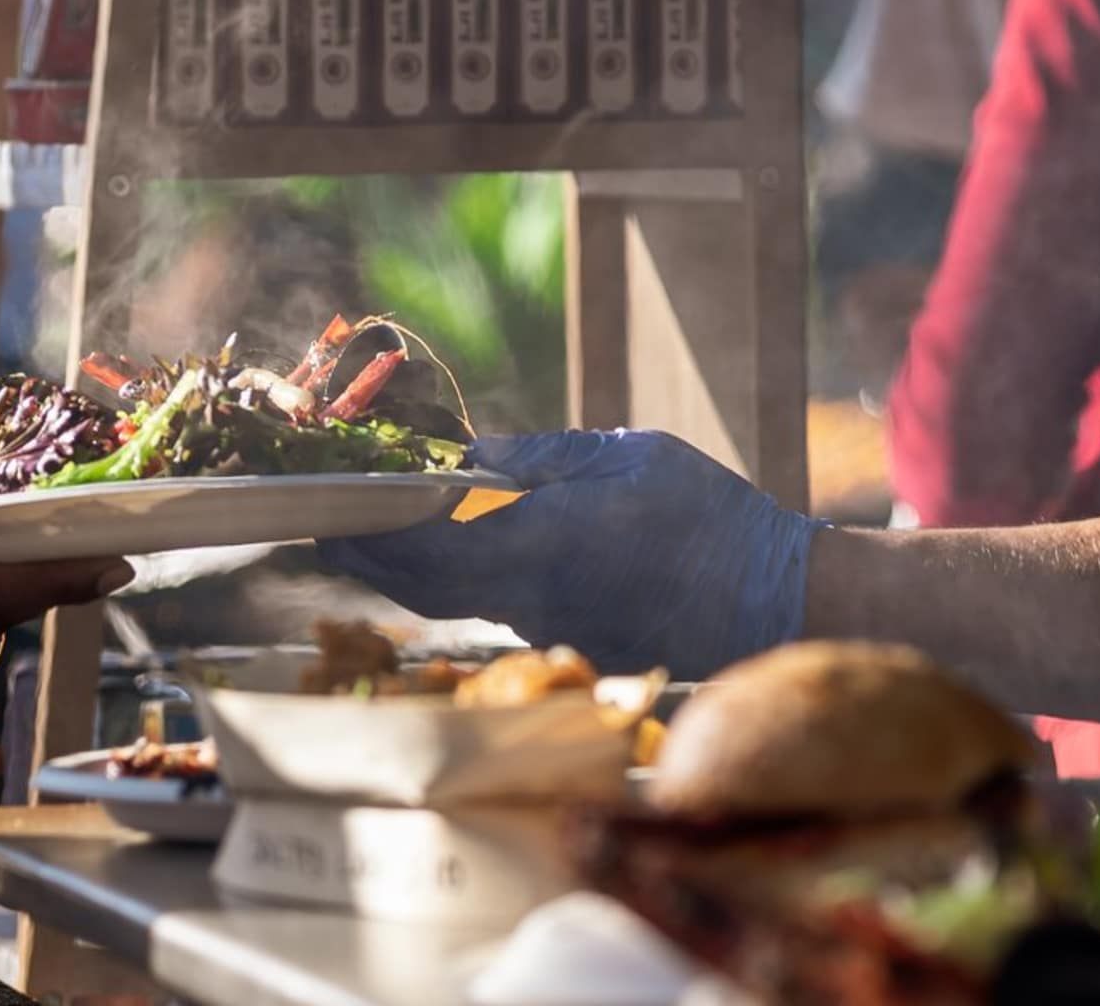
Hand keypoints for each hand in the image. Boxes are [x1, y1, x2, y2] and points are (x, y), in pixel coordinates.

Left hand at [319, 431, 823, 678]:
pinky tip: (454, 555)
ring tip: (376, 534)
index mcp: (544, 541)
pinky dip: (462, 585)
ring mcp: (551, 629)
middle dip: (371, 557)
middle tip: (331, 526)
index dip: (368, 532)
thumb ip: (542, 457)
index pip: (427, 546)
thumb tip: (468, 456)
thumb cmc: (710, 516)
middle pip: (426, 586)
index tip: (328, 509)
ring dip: (411, 572)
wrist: (770, 600)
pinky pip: (499, 612)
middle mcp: (534, 597)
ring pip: (458, 602)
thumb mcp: (628, 456)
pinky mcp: (572, 643)